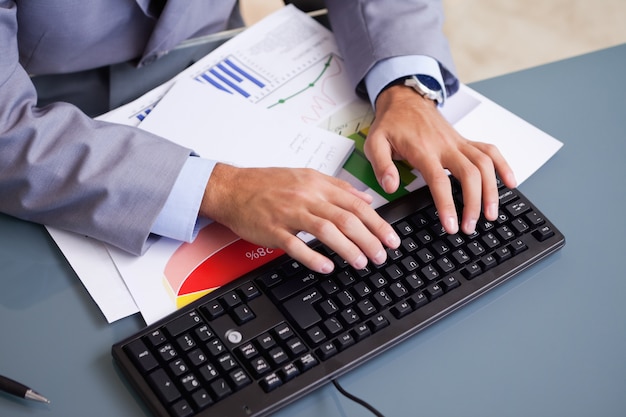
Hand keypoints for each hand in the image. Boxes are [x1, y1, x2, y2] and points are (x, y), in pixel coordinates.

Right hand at [199, 164, 400, 273]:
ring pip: (325, 230)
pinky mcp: (272, 229)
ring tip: (362, 262)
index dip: (377, 223)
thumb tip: (366, 199)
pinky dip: (312, 256)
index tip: (391, 238)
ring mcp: (288, 213)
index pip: (355, 204)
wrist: (232, 188)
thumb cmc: (268, 184)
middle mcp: (306, 197)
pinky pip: (295, 244)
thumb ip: (337, 187)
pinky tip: (326, 266)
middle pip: (345, 218)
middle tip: (382, 255)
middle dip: (369, 239)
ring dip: (347, 248)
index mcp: (316, 184)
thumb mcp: (306, 176)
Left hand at [365, 85, 516, 234]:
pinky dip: (503, 166)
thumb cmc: (391, 124)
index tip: (451, 226)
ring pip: (485, 164)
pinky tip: (510, 183)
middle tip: (470, 227)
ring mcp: (459, 143)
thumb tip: (391, 187)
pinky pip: (490, 151)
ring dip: (492, 190)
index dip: (448, 205)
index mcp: (423, 150)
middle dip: (474, 203)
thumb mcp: (375, 142)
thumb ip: (381, 166)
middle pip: (470, 174)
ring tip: (491, 215)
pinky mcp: (465, 141)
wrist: (406, 100)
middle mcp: (446, 146)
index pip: (440, 181)